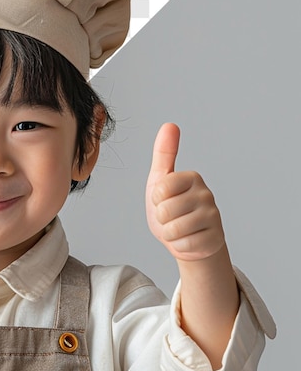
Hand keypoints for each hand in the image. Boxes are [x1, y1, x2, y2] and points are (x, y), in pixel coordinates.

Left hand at [146, 123, 224, 261]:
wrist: (185, 238)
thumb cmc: (170, 207)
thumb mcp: (160, 179)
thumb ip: (164, 153)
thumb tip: (170, 125)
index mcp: (192, 177)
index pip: (160, 189)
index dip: (156, 199)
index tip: (163, 199)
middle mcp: (206, 194)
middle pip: (165, 211)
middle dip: (161, 218)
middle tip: (171, 216)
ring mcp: (213, 217)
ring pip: (174, 230)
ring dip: (169, 233)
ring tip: (178, 227)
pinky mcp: (215, 238)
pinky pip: (184, 245)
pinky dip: (179, 246)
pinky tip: (187, 239)